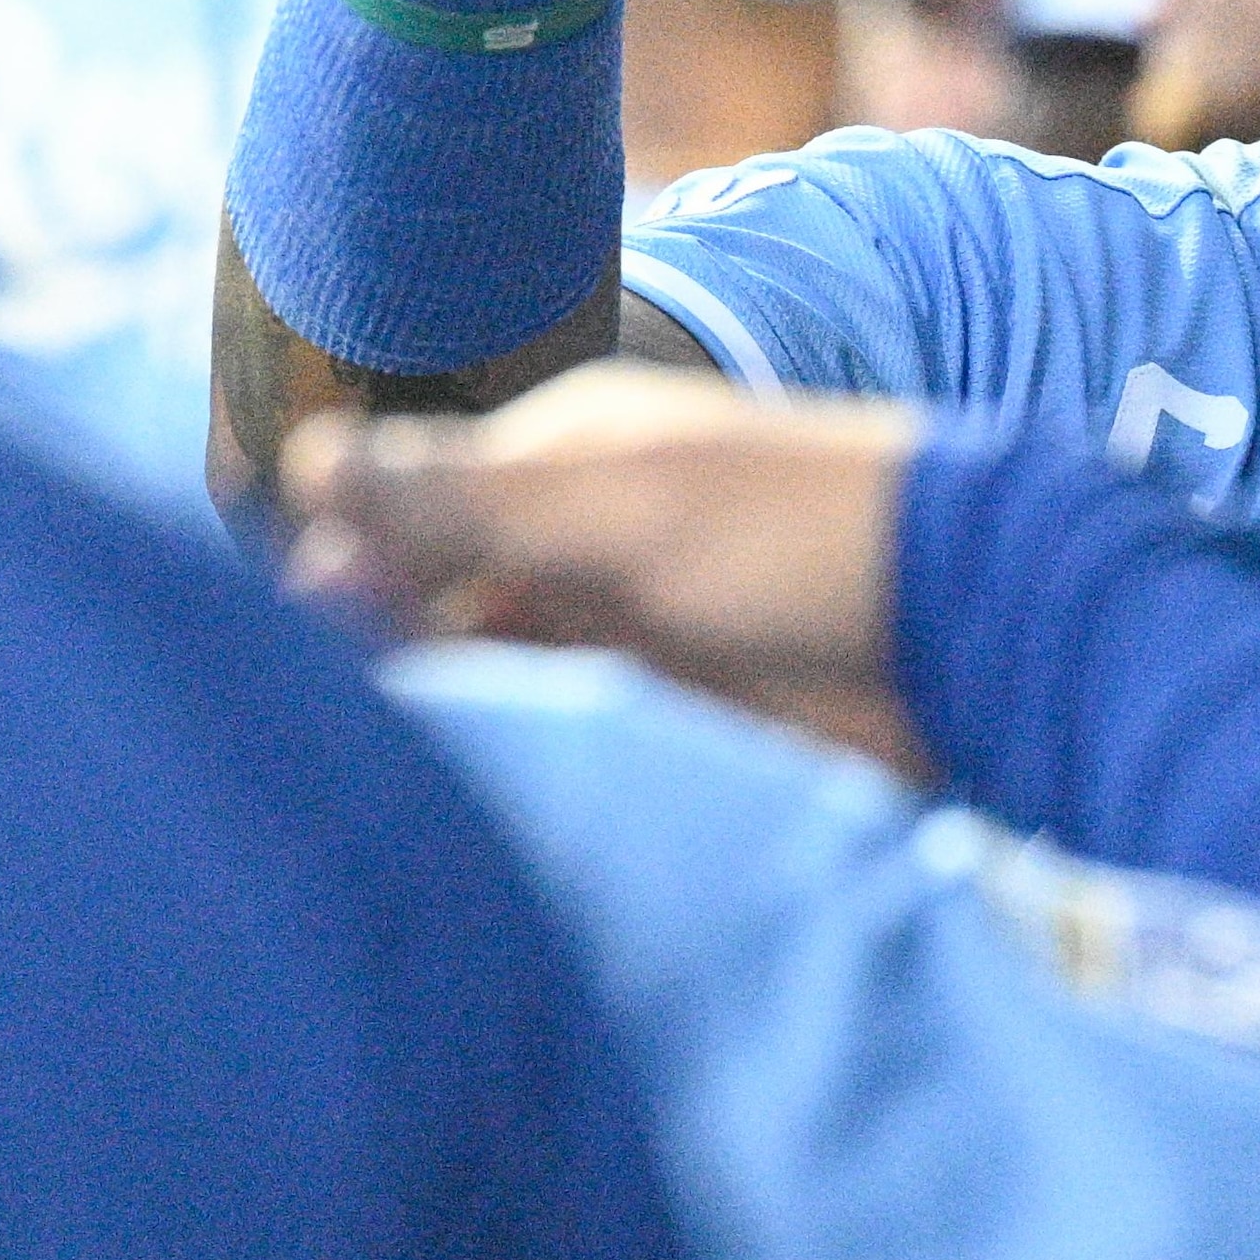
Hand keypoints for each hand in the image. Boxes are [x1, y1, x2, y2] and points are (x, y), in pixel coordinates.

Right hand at [284, 362, 934, 777]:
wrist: (975, 618)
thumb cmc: (802, 530)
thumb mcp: (619, 504)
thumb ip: (462, 495)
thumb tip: (306, 456)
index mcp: (562, 461)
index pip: (408, 515)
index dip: (344, 578)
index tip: (283, 648)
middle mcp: (581, 540)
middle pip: (436, 602)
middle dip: (380, 657)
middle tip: (316, 734)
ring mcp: (627, 628)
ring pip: (492, 676)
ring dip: (445, 716)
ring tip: (371, 783)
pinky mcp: (676, 711)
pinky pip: (564, 732)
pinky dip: (519, 755)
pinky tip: (469, 802)